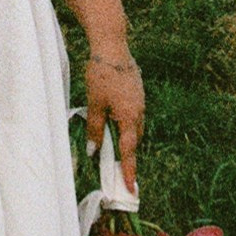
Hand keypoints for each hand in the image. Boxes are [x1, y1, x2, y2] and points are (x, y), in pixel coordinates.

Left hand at [86, 52, 143, 195]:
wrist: (112, 47)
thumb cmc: (102, 75)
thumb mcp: (94, 104)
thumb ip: (96, 129)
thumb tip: (94, 151)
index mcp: (130, 117)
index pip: (129, 151)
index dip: (129, 170)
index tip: (132, 187)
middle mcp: (140, 112)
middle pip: (134, 140)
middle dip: (127, 154)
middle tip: (116, 168)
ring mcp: (141, 101)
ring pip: (135, 127)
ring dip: (125, 136)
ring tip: (112, 142)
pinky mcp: (138, 92)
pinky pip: (134, 114)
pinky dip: (126, 122)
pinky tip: (114, 116)